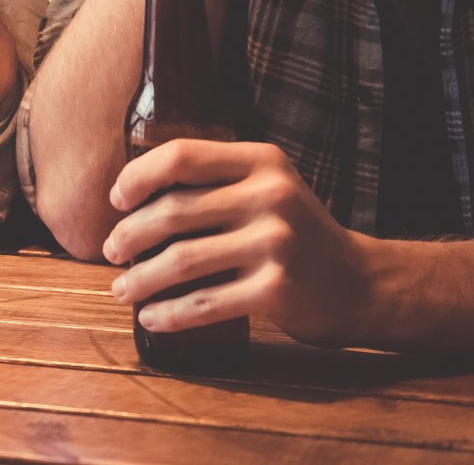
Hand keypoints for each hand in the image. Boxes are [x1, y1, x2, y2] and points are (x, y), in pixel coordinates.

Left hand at [102, 139, 373, 347]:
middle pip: (172, 212)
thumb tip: (132, 192)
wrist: (361, 284)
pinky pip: (204, 303)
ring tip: (122, 290)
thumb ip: (216, 180)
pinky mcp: (277, 291)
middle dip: (129, 235)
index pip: (181, 156)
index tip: (116, 201)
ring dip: (140, 280)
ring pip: (181, 261)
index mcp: (261, 161)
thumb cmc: (296, 233)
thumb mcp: (268, 188)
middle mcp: (270, 196)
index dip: (137, 177)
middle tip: (112, 253)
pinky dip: (169, 314)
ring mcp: (276, 244)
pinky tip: (152, 318)